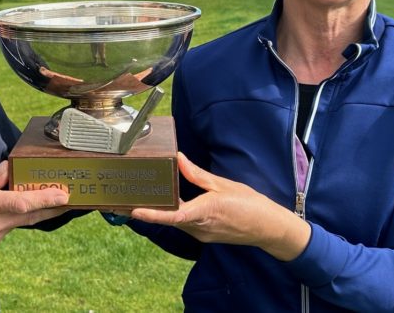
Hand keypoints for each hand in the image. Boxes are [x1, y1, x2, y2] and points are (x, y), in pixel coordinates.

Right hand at [0, 161, 69, 272]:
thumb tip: (8, 168)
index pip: (22, 202)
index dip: (45, 199)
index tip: (63, 195)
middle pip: (28, 215)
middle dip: (50, 207)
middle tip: (68, 199)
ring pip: (16, 223)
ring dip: (27, 212)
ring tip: (35, 198)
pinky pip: (4, 230)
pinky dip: (8, 220)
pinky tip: (1, 213)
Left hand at [131, 153, 309, 261]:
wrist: (268, 227)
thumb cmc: (249, 204)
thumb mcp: (223, 184)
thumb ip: (197, 174)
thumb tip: (177, 158)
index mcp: (205, 211)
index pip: (174, 215)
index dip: (153, 214)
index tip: (135, 210)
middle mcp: (200, 227)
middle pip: (168, 219)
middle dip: (148, 211)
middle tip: (125, 201)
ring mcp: (201, 234)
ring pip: (175, 222)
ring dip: (161, 212)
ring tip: (140, 200)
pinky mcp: (204, 236)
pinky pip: (185, 224)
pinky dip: (174, 214)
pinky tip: (168, 204)